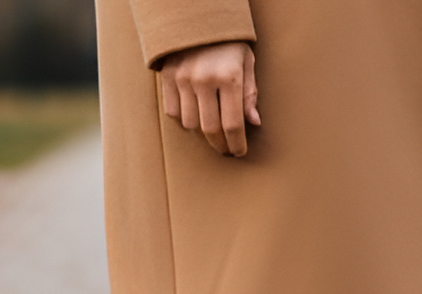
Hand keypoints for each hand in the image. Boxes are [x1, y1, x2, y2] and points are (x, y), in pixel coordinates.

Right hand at [160, 42, 259, 157]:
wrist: (197, 13)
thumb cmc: (227, 41)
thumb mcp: (246, 61)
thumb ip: (249, 93)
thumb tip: (254, 123)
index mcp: (228, 76)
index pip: (232, 124)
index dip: (236, 144)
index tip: (239, 151)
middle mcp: (204, 79)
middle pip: (211, 129)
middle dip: (221, 145)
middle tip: (226, 149)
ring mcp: (183, 78)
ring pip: (191, 124)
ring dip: (202, 131)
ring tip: (212, 127)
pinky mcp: (168, 77)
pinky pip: (173, 112)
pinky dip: (184, 118)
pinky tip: (195, 112)